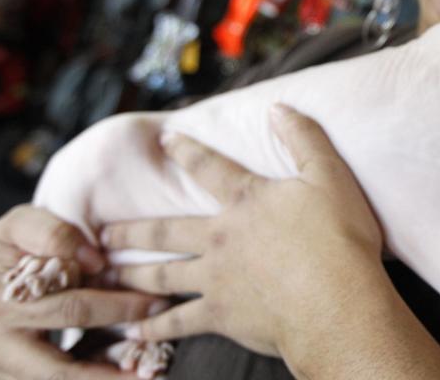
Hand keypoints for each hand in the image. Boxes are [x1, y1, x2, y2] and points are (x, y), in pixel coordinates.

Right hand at [0, 205, 167, 379]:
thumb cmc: (2, 247)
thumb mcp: (20, 223)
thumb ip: (55, 233)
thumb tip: (96, 260)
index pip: (70, 310)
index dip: (117, 307)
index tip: (157, 304)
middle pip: (60, 371)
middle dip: (109, 373)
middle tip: (153, 370)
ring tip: (144, 378)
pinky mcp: (9, 378)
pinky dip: (88, 379)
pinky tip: (122, 375)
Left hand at [104, 105, 439, 378]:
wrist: (335, 301)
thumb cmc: (338, 239)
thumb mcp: (330, 175)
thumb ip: (303, 138)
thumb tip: (278, 108)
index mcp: (245, 201)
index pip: (209, 167)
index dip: (186, 149)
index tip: (164, 139)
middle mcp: (220, 237)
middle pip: (166, 230)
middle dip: (132, 228)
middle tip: (102, 230)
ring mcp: (216, 278)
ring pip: (162, 273)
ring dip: (132, 273)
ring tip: (107, 272)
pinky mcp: (221, 315)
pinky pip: (178, 321)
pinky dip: (155, 327)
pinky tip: (135, 331)